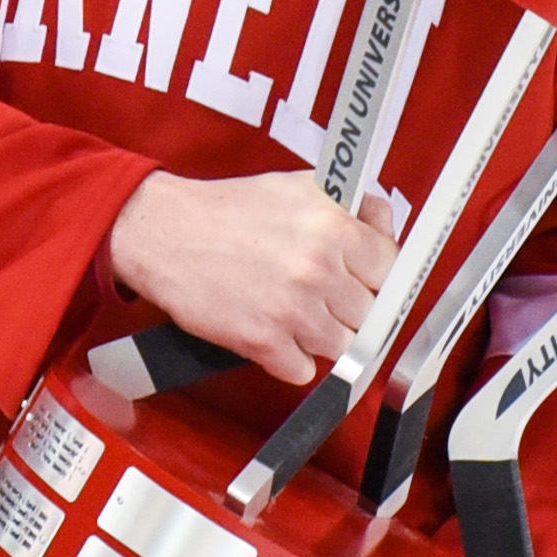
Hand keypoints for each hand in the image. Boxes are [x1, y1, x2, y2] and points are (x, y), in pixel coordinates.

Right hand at [104, 171, 396, 385]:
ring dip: (323, 336)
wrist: (165, 232)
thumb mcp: (300, 186)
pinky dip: (292, 359)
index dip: (379, 276)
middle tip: (326, 298)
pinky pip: (304, 371)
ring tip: (298, 314)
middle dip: (351, 308)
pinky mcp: (262, 341)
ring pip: (342, 346)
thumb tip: (387, 229)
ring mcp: (292, 309)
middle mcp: (318, 268)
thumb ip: (354, 205)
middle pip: (370, 313)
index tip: (369, 282)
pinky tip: (278, 335)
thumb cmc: (229, 210)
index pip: (391, 269)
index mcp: (332, 226)